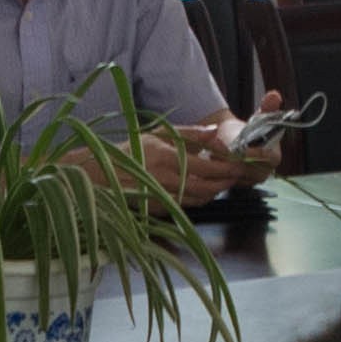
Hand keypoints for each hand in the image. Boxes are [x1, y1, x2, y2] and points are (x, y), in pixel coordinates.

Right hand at [145, 98, 282, 205]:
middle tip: (236, 174)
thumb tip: (216, 132)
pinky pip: (188, 205)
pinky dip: (201, 198)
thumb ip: (189, 133)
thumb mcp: (159, 133)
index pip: (204, 166)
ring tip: (223, 180)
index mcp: (164, 157)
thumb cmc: (133, 151)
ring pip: (199, 199)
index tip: (237, 162)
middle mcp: (163, 180)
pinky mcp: (159, 210)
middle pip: (205, 187)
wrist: (104, 175)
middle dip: (225, 182)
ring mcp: (161, 197)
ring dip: (215, 191)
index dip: (224, 167)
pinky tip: (205, 189)